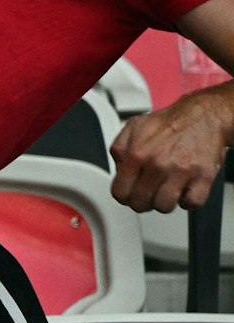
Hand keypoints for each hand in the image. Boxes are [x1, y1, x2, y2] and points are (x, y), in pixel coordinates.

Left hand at [110, 87, 233, 211]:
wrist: (204, 115)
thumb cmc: (171, 122)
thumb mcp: (134, 127)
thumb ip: (119, 149)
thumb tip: (117, 169)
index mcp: (137, 154)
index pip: (120, 192)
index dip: (124, 197)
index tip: (130, 195)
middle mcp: (157, 164)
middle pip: (140, 203)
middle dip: (143, 201)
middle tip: (149, 193)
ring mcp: (180, 172)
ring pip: (164, 207)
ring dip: (165, 202)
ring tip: (167, 190)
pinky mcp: (203, 177)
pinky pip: (191, 203)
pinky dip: (188, 200)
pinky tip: (185, 189)